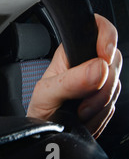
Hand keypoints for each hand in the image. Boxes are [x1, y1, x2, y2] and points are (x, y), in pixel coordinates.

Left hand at [27, 14, 122, 137]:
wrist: (45, 131)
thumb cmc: (41, 107)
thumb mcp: (47, 93)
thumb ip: (70, 81)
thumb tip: (99, 67)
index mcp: (71, 53)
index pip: (96, 28)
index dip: (107, 36)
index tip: (104, 56)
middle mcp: (88, 64)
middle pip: (114, 60)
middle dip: (102, 84)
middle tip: (82, 99)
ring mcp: (99, 83)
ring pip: (116, 86)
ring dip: (99, 104)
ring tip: (78, 111)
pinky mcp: (105, 102)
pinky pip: (114, 107)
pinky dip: (100, 117)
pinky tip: (84, 118)